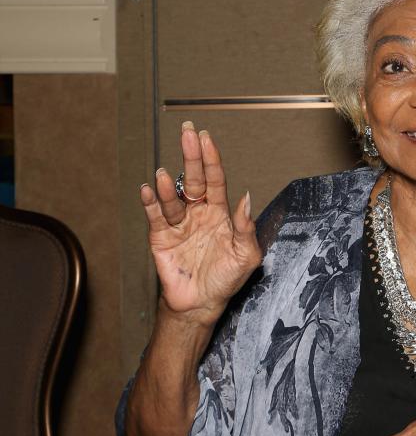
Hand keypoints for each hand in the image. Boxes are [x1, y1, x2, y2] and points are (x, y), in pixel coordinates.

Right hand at [140, 121, 261, 326]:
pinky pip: (155, 216)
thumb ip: (246, 228)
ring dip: (169, 185)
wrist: (202, 303)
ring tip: (165, 174)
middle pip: (193, 179)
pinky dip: (151, 202)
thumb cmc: (226, 279)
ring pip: (173, 198)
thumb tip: (246, 198)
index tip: (206, 138)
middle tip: (187, 132)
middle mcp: (198, 213)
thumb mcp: (246, 255)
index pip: (215, 180)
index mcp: (220, 213)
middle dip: (191, 155)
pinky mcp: (161, 238)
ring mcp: (179, 224)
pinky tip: (149, 190)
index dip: (211, 159)